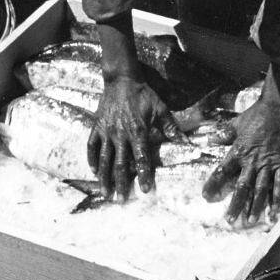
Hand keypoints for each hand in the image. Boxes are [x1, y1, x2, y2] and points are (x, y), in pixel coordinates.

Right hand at [88, 74, 179, 200]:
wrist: (121, 79)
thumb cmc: (143, 95)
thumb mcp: (161, 108)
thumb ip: (171, 127)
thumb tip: (187, 142)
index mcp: (138, 131)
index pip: (142, 158)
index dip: (144, 175)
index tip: (144, 189)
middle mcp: (121, 134)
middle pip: (121, 164)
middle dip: (121, 183)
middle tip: (120, 200)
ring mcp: (107, 131)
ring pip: (104, 159)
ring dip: (104, 177)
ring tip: (105, 192)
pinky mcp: (97, 126)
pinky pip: (92, 146)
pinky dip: (92, 159)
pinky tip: (94, 171)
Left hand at [202, 96, 279, 225]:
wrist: (277, 108)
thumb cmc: (255, 115)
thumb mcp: (235, 124)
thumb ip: (223, 134)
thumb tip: (210, 140)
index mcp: (238, 151)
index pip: (222, 171)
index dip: (213, 184)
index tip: (206, 196)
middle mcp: (252, 160)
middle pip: (242, 187)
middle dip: (235, 205)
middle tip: (230, 220)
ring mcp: (268, 163)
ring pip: (260, 189)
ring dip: (255, 207)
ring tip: (250, 221)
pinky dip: (277, 199)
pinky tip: (273, 212)